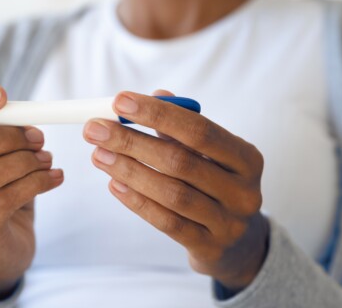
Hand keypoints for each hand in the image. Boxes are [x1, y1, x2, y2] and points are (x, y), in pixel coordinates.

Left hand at [83, 90, 267, 291]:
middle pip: (180, 161)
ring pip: (171, 193)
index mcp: (246, 158)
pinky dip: (137, 201)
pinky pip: (167, 222)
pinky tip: (114, 184)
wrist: (236, 241)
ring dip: (129, 170)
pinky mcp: (209, 247)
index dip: (158, 114)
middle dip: (132, 141)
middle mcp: (243, 191)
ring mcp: (228, 222)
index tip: (119, 101)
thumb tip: (157, 94)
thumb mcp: (207, 154)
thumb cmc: (214, 183)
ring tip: (98, 154)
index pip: (199, 130)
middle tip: (95, 129)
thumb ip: (182, 126)